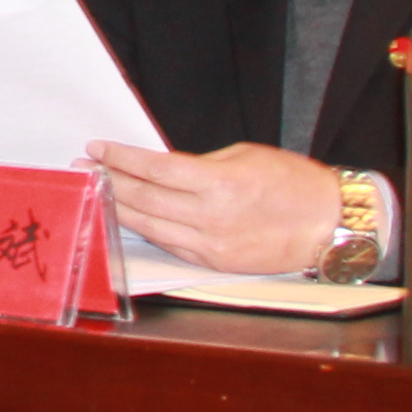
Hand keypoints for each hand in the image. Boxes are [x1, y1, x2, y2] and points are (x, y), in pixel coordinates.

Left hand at [89, 140, 345, 274]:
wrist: (328, 224)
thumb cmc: (293, 182)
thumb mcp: (244, 156)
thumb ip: (200, 165)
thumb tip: (161, 169)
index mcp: (219, 184)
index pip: (155, 169)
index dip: (121, 158)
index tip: (96, 148)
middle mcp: (210, 218)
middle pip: (144, 199)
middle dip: (109, 182)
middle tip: (83, 169)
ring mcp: (210, 245)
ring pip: (150, 227)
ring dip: (118, 209)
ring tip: (96, 192)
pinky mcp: (214, 263)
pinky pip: (170, 245)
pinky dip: (146, 230)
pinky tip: (128, 218)